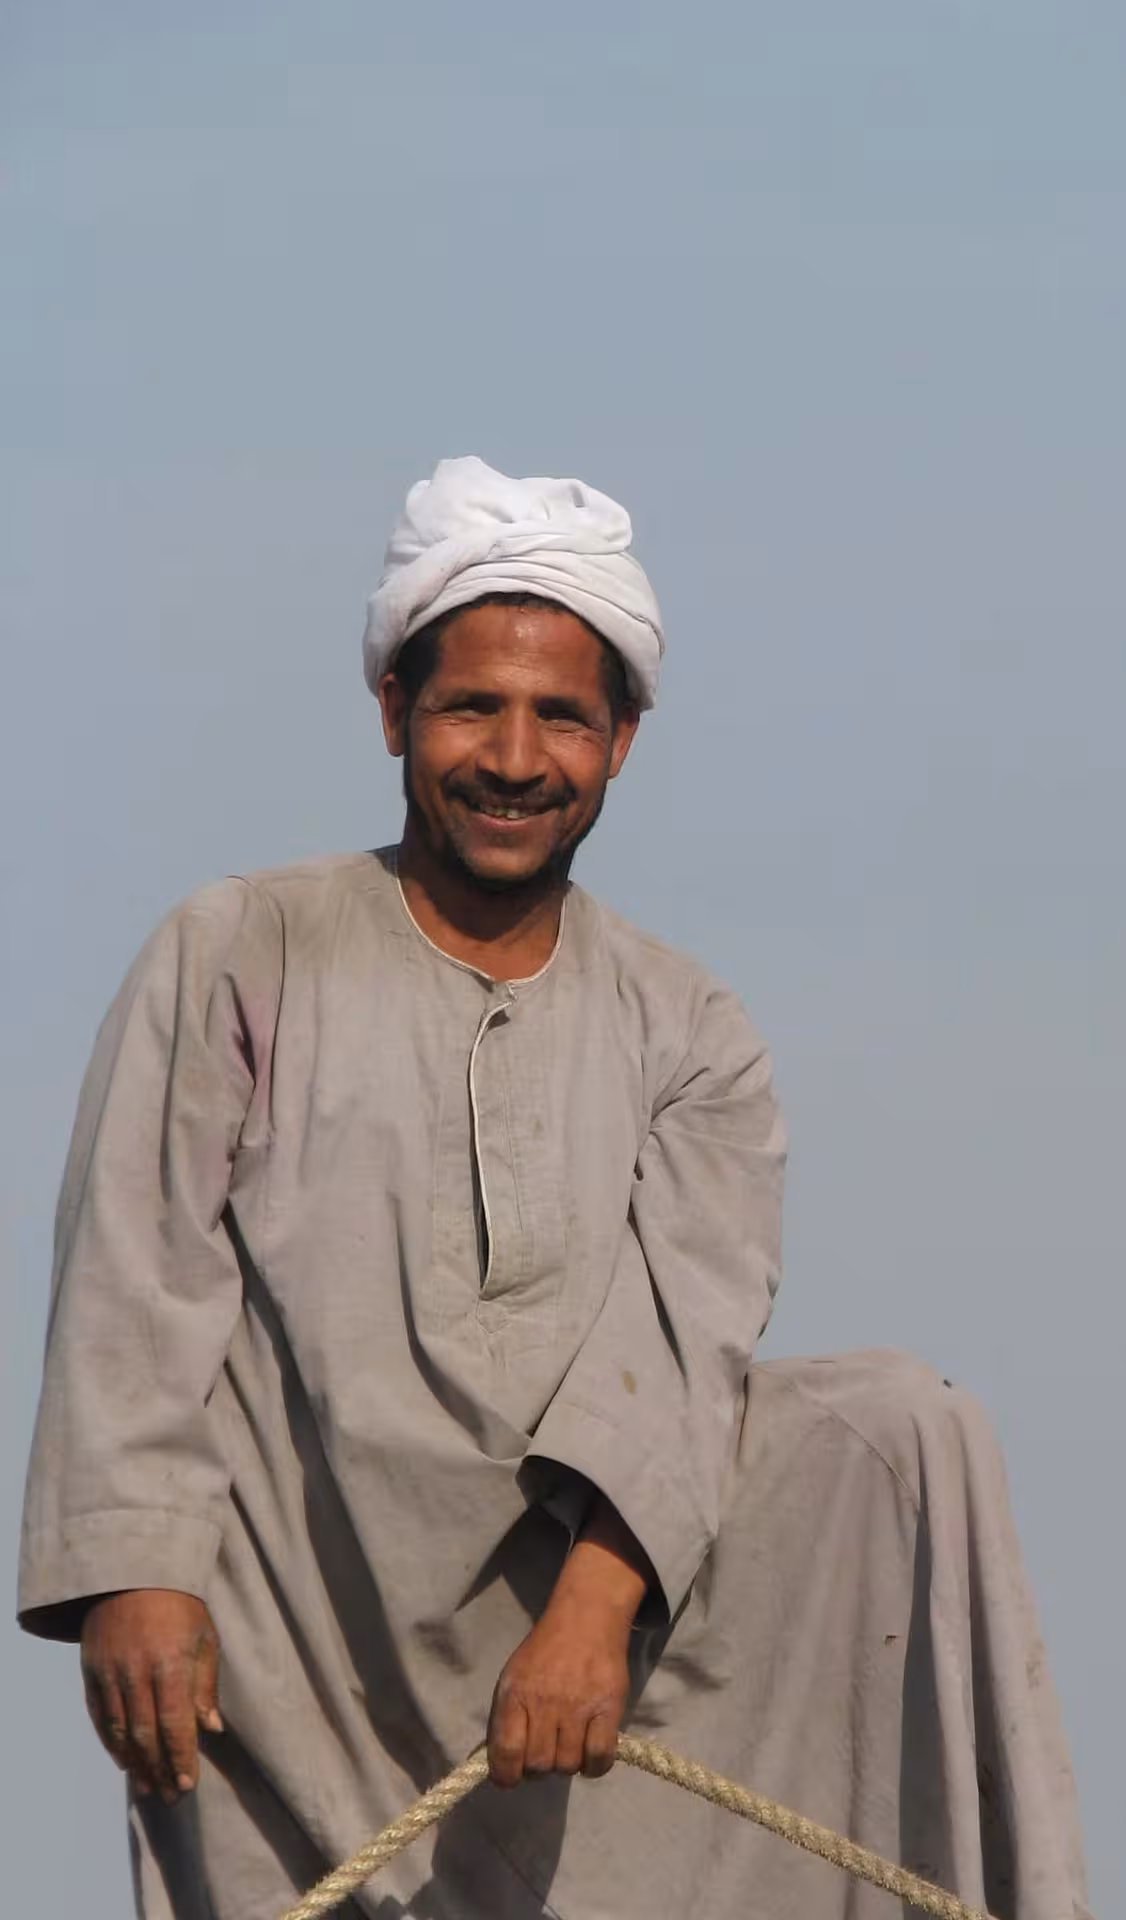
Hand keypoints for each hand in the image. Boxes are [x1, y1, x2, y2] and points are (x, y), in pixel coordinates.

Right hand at [80, 1590, 221, 1802]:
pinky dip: (112, 1743)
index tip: (187, 1785)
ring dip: (135, 1764)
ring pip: (121, 1731)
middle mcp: (136, 1672)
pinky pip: (99, 1717)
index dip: (180, 1758)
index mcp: (169, 1663)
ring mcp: (109, 1672)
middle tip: (170, 1796)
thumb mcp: (204, 1636)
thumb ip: (206, 1684)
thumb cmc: (180, 1604)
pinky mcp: (91, 1670)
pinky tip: (125, 1761)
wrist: (134, 1570)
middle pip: (146, 1735)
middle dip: (159, 1770)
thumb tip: (211, 1729)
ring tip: (147, 1787)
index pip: (175, 1724)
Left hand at [487, 1499, 648, 1787]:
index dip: (505, 1776)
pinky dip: (594, 1766)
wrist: (586, 1616)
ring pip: (568, 1765)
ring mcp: (578, 1706)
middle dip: (538, 1768)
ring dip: (566, 1764)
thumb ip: (507, 1717)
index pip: (506, 1752)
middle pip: (539, 1765)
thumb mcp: (514, 1675)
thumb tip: (503, 1762)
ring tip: (568, 1745)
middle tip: (545, 1752)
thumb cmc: (545, 1650)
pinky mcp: (608, 1708)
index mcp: (516, 1693)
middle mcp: (545, 1702)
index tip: (510, 1778)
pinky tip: (590, 1754)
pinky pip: (599, 1757)